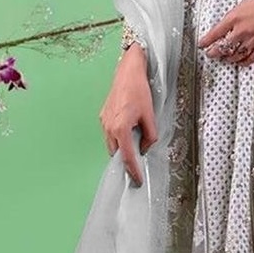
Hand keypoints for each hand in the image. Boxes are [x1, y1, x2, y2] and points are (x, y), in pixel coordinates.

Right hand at [98, 45, 156, 185]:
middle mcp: (109, 127)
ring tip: (134, 148)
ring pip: (112, 144)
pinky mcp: (103, 116)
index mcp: (121, 128)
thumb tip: (145, 147)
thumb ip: (150, 135)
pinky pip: (110, 134)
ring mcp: (104, 122)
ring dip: (121, 149)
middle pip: (116, 153)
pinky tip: (128, 134)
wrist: (128, 72)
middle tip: (136, 167)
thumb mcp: (150, 115)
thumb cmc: (139, 90)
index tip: (137, 180)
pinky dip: (118, 138)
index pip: (127, 156)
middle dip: (125, 161)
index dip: (133, 170)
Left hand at [198, 0, 253, 65]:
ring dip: (228, 58)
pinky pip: (250, 58)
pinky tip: (240, 62)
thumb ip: (236, 16)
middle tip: (211, 54)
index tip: (202, 45)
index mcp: (235, 16)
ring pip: (236, 54)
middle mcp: (242, 29)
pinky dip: (243, 62)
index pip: (215, 33)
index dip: (206, 41)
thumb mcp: (246, 3)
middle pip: (223, 47)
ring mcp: (253, 38)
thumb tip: (228, 25)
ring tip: (225, 59)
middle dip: (215, 52)